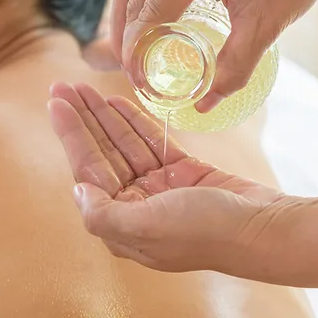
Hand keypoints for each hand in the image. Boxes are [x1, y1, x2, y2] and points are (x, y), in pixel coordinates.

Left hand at [48, 82, 301, 278]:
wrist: (262, 227)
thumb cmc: (206, 232)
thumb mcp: (147, 229)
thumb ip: (104, 214)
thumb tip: (77, 190)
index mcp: (122, 223)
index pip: (87, 171)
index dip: (70, 135)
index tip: (55, 103)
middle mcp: (137, 204)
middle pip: (103, 154)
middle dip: (82, 120)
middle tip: (62, 86)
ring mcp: (161, 187)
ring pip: (125, 144)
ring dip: (104, 116)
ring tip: (84, 88)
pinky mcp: (183, 171)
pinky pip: (152, 142)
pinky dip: (136, 122)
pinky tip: (116, 103)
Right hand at [111, 0, 317, 111]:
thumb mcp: (265, 25)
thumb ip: (234, 69)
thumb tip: (204, 105)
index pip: (150, 13)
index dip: (139, 53)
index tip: (141, 83)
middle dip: (128, 41)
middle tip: (136, 76)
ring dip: (129, 22)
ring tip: (134, 57)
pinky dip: (144, 3)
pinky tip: (150, 29)